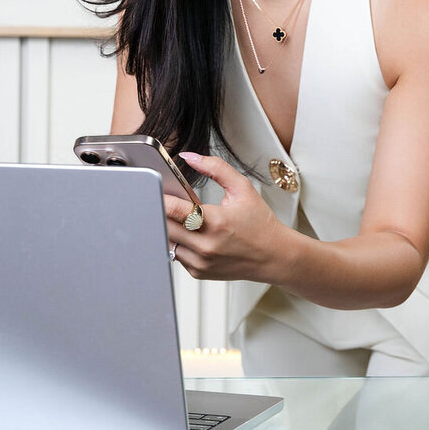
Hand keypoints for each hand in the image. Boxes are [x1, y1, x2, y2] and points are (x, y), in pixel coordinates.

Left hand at [163, 152, 285, 280]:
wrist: (274, 256)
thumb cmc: (260, 224)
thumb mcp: (242, 188)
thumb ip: (215, 168)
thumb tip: (189, 157)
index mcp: (214, 222)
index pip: (172, 209)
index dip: (159, 195)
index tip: (154, 187)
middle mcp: (205, 246)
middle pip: (163, 225)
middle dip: (161, 211)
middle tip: (168, 200)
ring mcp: (200, 262)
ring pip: (166, 241)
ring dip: (168, 228)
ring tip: (182, 218)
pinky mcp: (198, 272)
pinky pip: (176, 255)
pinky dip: (179, 243)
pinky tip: (192, 235)